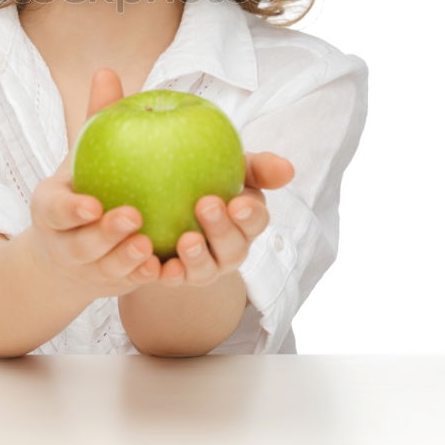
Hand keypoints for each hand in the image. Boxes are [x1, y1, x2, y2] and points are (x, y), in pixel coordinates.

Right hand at [26, 69, 162, 300]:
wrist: (69, 250)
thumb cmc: (84, 186)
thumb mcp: (85, 156)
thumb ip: (98, 120)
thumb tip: (107, 72)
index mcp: (50, 209)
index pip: (56, 211)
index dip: (71, 210)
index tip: (92, 204)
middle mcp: (63, 244)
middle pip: (79, 246)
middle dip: (104, 236)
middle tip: (134, 218)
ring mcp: (87, 270)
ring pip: (103, 270)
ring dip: (126, 261)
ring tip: (150, 245)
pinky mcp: (110, 285)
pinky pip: (126, 285)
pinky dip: (141, 278)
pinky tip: (163, 267)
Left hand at [153, 149, 294, 287]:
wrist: (167, 198)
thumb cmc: (208, 177)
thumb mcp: (232, 166)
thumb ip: (258, 167)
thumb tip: (288, 169)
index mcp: (245, 222)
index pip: (256, 221)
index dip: (250, 215)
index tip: (237, 202)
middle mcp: (229, 250)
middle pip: (232, 249)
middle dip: (221, 230)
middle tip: (206, 206)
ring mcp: (203, 267)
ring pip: (205, 271)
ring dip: (197, 258)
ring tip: (187, 240)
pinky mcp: (174, 275)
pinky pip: (171, 279)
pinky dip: (166, 274)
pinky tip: (156, 263)